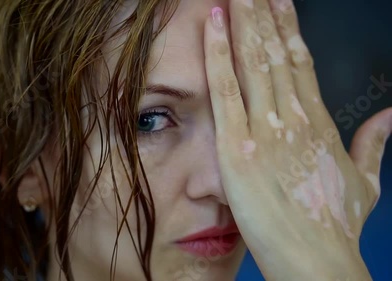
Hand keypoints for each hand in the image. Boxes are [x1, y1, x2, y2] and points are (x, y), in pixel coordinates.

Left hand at [204, 0, 391, 279]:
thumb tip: (391, 115)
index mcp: (319, 122)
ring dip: (242, 21)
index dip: (288, 29)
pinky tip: (213, 24)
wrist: (318, 258)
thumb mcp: (365, 180)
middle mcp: (294, 117)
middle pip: (277, 53)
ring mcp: (266, 129)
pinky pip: (226, 89)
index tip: (280, 2)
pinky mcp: (238, 146)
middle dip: (264, 14)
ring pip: (253, 61)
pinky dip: (218, 53)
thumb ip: (375, 142)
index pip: (301, 63)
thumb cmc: (335, 224)